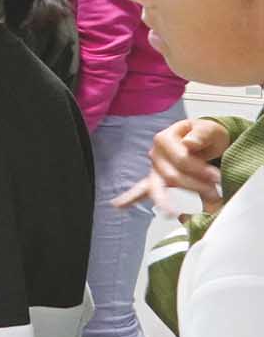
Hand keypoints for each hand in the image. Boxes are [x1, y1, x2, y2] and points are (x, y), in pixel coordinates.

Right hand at [115, 118, 230, 214]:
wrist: (208, 142)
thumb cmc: (208, 137)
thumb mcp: (210, 130)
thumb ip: (201, 135)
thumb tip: (189, 143)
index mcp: (165, 138)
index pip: (180, 158)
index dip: (200, 169)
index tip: (217, 177)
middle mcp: (155, 154)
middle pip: (171, 176)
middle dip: (195, 186)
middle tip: (216, 192)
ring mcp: (154, 168)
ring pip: (158, 188)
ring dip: (172, 199)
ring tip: (192, 205)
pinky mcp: (156, 180)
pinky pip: (141, 190)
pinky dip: (130, 198)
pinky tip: (118, 205)